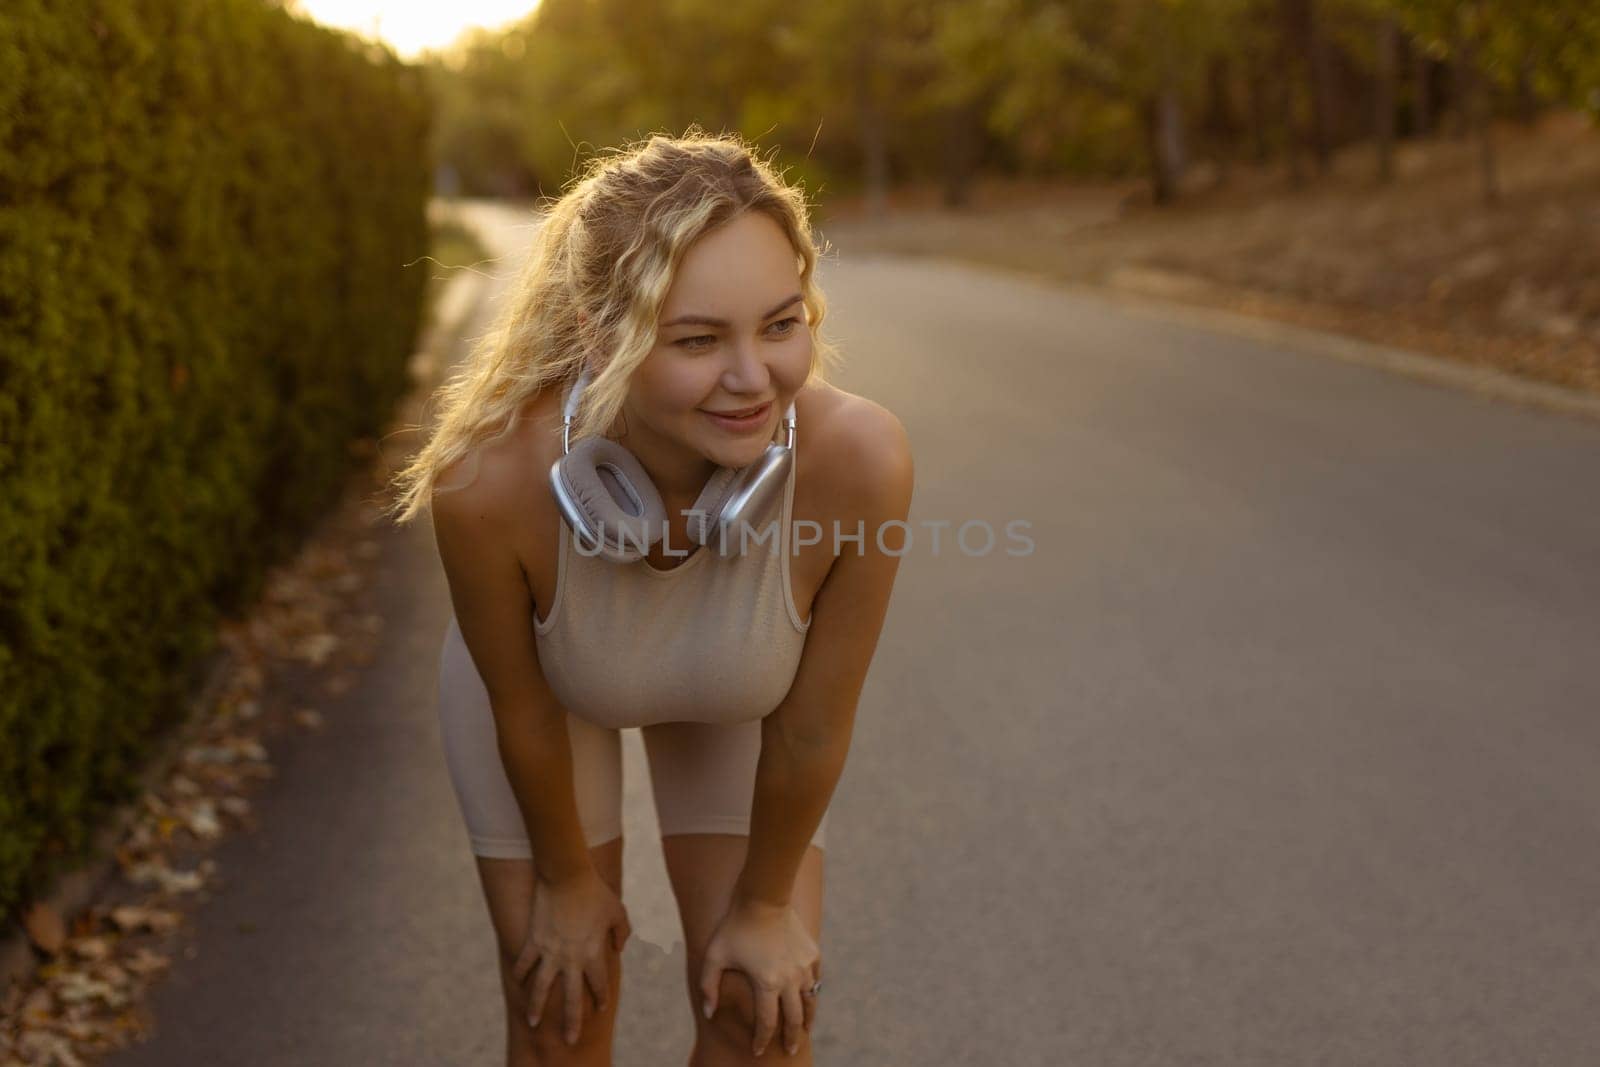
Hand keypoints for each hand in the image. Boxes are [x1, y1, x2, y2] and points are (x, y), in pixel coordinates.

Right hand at [512, 867, 631, 1046]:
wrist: (567, 875)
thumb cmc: (596, 892)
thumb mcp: (617, 911)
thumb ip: (621, 932)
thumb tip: (618, 948)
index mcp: (594, 954)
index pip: (599, 985)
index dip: (601, 998)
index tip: (600, 1009)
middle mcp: (572, 959)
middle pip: (571, 998)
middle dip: (572, 1022)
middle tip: (571, 1040)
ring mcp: (550, 952)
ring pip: (541, 989)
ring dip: (536, 1008)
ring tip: (533, 1023)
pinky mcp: (533, 941)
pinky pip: (524, 963)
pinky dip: (520, 974)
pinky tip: (518, 984)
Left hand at [699, 898, 820, 1057]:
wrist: (763, 897)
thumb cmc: (734, 927)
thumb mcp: (714, 956)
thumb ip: (708, 987)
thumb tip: (708, 1014)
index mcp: (766, 983)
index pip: (766, 1023)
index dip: (762, 1040)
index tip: (758, 1051)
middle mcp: (790, 979)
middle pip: (794, 1019)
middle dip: (791, 1038)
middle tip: (790, 1050)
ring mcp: (804, 966)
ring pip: (810, 1001)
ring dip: (807, 1019)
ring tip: (805, 1030)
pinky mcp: (812, 953)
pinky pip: (816, 979)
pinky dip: (813, 992)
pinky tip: (810, 997)